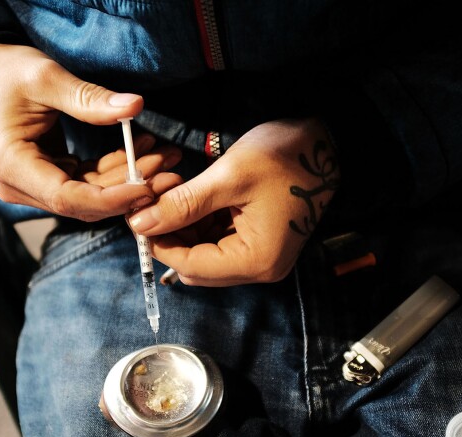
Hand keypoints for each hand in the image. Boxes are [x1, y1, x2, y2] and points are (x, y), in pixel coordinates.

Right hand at [0, 44, 154, 220]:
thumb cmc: (7, 73)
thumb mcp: (46, 78)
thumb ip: (88, 98)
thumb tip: (134, 106)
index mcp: (11, 166)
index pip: (68, 198)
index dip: (111, 198)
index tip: (148, 187)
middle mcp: (19, 186)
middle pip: (84, 202)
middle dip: (130, 188)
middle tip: (170, 170)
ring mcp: (34, 187)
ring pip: (91, 195)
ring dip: (130, 178)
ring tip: (166, 155)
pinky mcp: (49, 179)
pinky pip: (89, 183)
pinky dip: (117, 170)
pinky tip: (145, 150)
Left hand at [126, 119, 339, 286]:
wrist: (324, 142)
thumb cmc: (283, 156)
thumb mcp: (228, 177)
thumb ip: (182, 205)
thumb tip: (139, 223)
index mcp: (257, 260)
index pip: (192, 267)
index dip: (159, 243)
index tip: (137, 214)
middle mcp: (262, 268)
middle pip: (197, 268)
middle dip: (171, 238)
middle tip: (152, 203)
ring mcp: (263, 258)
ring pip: (205, 257)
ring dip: (184, 231)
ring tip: (172, 196)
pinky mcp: (262, 244)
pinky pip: (220, 245)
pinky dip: (201, 226)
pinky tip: (193, 200)